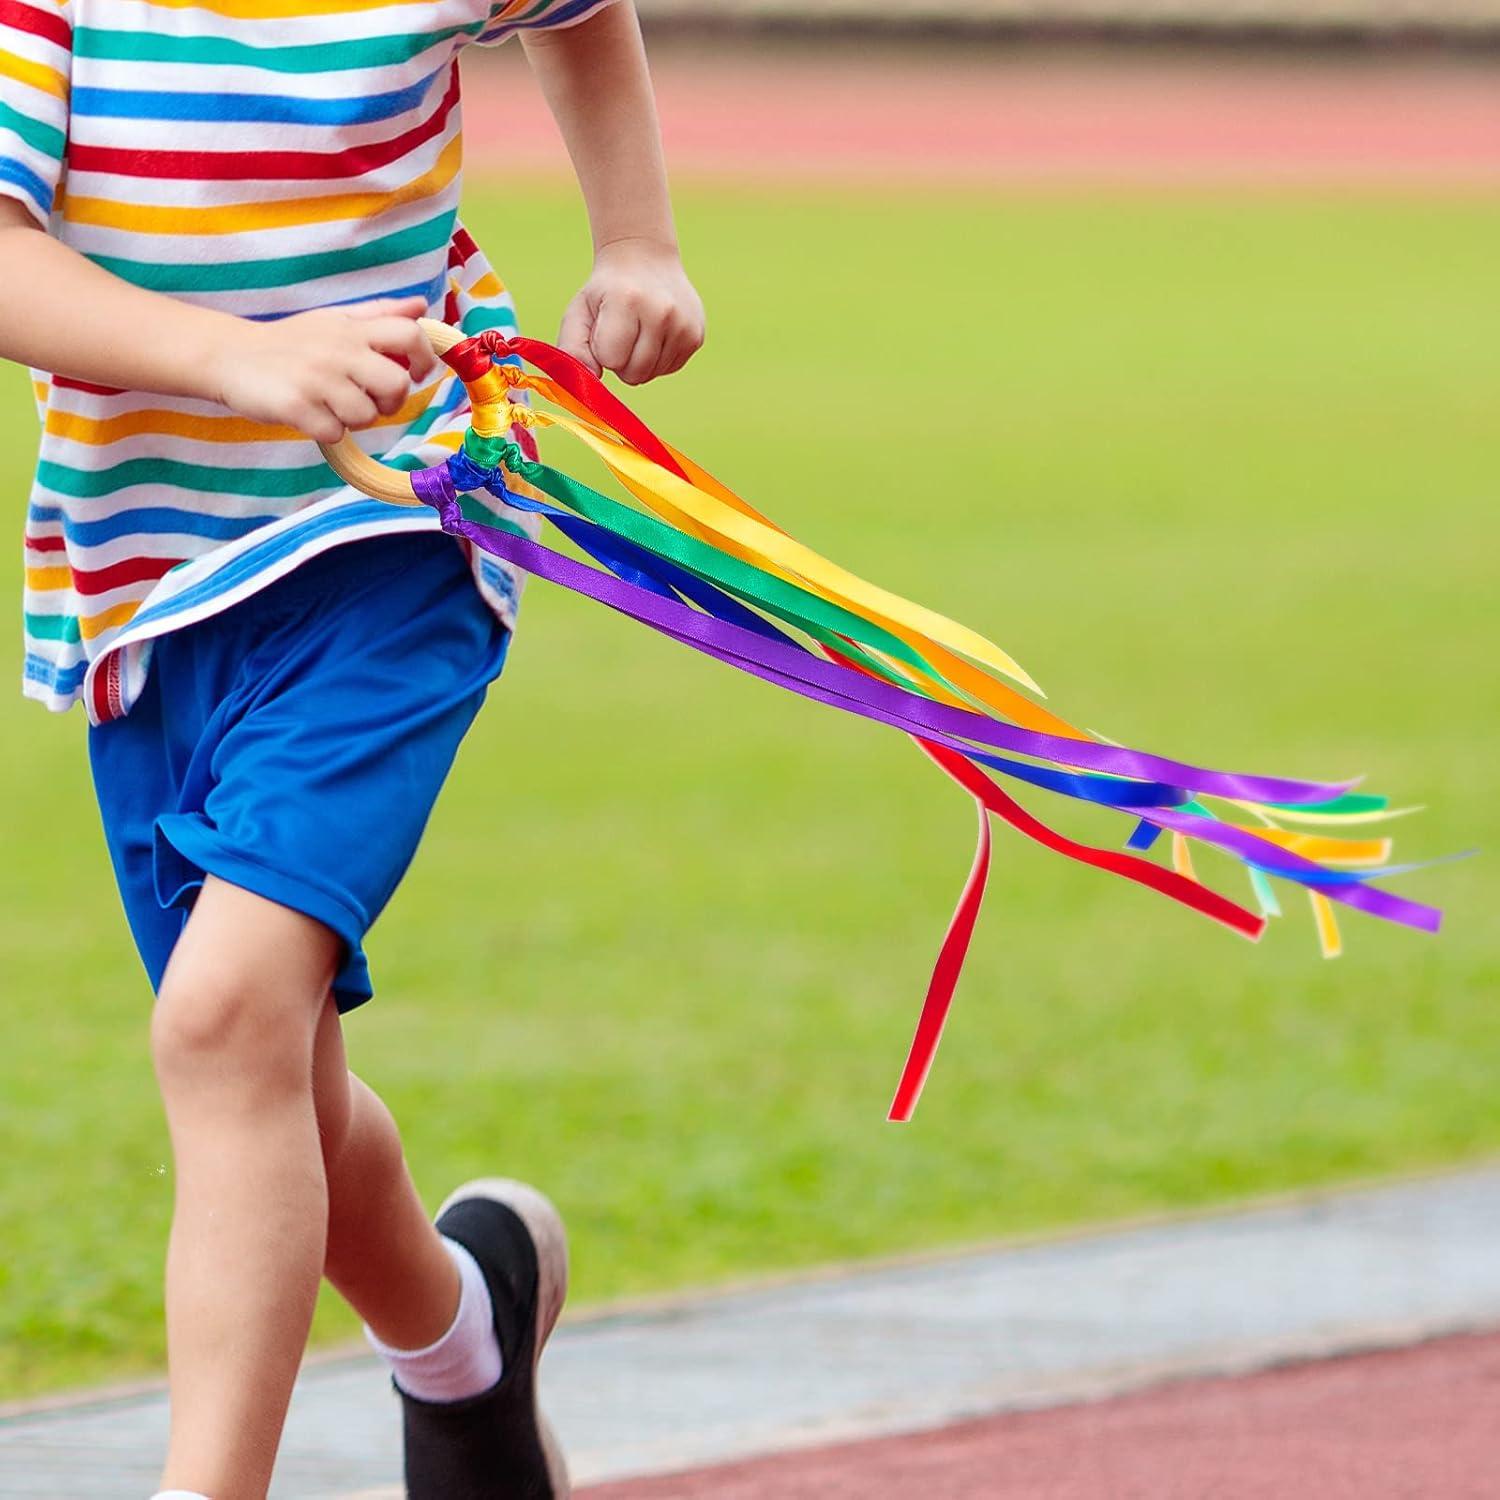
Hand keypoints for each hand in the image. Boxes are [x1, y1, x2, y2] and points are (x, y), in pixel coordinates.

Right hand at [206, 296, 439, 445]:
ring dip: (355, 420)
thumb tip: (420, 307)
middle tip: (371, 401)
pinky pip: (336, 433)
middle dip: (391, 402)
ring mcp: (316, 378)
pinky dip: (327, 432)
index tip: (415, 373)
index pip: (409, 334)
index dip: (424, 357)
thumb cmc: (291, 343)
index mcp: (352, 328)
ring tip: (331, 405)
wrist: (229, 356)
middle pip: (397, 385)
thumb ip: (378, 315)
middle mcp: (338, 350)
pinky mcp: (296, 406)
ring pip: (367, 416)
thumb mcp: (334, 320)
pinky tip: (311, 415)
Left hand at [558, 238, 704, 384]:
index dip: (602, 349)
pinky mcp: (696, 336)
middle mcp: (662, 312)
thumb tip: (590, 379)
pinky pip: (668, 369)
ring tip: (639, 329)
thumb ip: (572, 349)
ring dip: (639, 360)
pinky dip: (657, 358)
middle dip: (621, 360)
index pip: (611, 360)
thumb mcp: (578, 312)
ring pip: (651, 374)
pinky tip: (655, 332)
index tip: (605, 327)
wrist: (644, 259)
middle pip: (634, 374)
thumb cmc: (606, 292)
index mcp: (628, 301)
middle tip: (622, 331)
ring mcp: (684, 325)